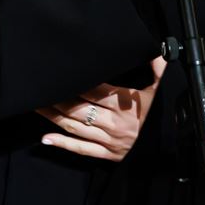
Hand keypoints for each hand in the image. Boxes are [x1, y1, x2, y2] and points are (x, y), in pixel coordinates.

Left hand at [37, 55, 166, 159]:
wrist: (168, 146)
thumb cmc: (160, 115)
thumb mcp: (160, 91)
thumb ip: (158, 69)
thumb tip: (159, 49)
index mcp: (125, 105)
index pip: (94, 91)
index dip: (76, 83)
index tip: (60, 74)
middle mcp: (114, 123)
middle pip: (79, 109)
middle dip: (58, 98)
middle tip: (40, 88)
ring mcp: (108, 141)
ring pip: (75, 127)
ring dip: (54, 117)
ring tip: (36, 106)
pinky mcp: (106, 155)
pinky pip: (81, 150)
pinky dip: (63, 144)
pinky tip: (45, 138)